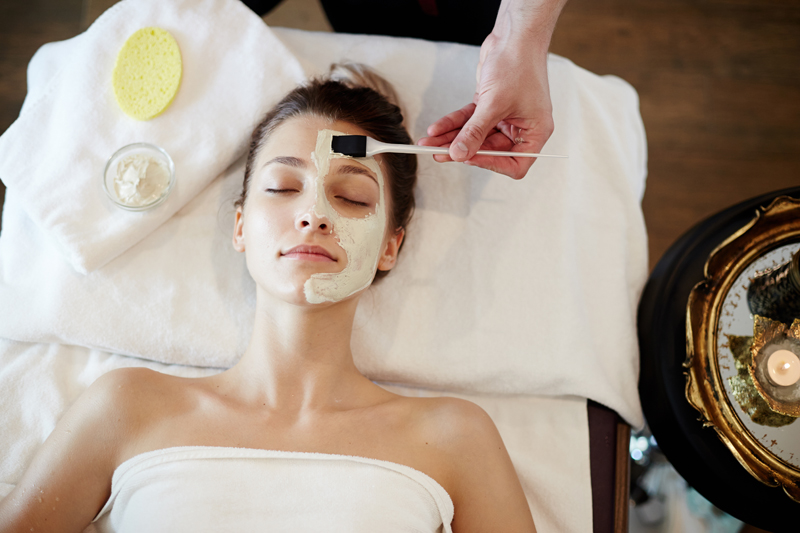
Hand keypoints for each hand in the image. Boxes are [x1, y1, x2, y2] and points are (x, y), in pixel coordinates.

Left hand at [418, 27, 554, 178]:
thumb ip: (475, 132)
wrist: (514, 35)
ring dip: (452, 138)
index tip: (468, 159)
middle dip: (462, 150)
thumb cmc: (519, 64)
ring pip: (475, 135)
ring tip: (430, 143)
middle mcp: (521, 127)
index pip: (515, 164)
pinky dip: (453, 123)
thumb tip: (459, 154)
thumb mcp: (494, 104)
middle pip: (489, 150)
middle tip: (437, 153)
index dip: (491, 165)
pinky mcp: (490, 106)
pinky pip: (469, 120)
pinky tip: (436, 128)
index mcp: (535, 132)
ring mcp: (504, 117)